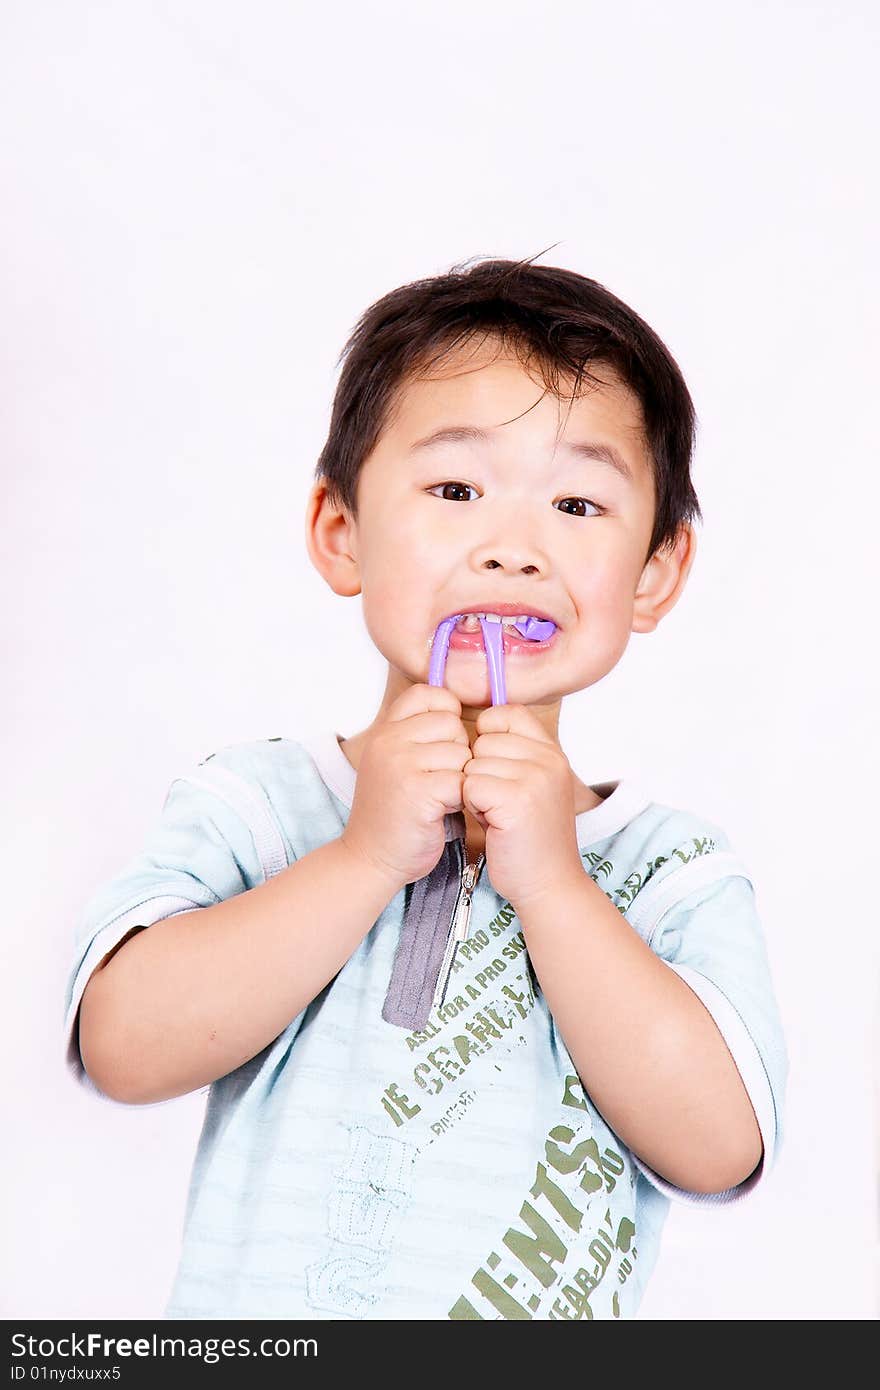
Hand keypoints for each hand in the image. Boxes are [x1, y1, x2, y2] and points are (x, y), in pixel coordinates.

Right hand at [340, 684, 470, 894]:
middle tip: (440, 779)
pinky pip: (462, 781)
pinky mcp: (417, 791)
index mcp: (384, 730)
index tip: (442, 744)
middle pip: (451, 723)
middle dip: (457, 752)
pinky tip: (442, 811)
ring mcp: (400, 765)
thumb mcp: (397, 762)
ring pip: (461, 753)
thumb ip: (419, 735)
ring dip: (460, 778)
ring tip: (439, 797)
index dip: (446, 714)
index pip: (428, 694)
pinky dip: (460, 799)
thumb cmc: (394, 812)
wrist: (370, 858)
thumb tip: (463, 710)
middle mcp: (388, 741)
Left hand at [462, 704, 584, 908]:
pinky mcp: (517, 801)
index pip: (507, 713)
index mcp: (552, 751)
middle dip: (479, 771)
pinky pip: (469, 785)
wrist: (548, 883)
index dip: (489, 737)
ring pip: (473, 764)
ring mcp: (535, 778)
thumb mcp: (531, 785)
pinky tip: (493, 824)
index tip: (494, 769)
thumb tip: (476, 722)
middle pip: (483, 740)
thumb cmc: (529, 837)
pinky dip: (473, 807)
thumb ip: (513, 753)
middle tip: (498, 801)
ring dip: (474, 791)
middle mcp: (548, 759)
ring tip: (497, 814)